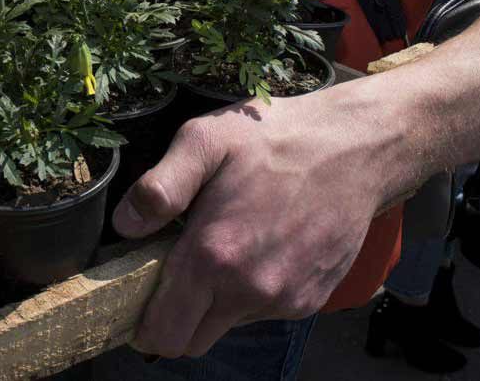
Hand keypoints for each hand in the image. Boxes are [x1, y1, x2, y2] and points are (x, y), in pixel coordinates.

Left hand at [113, 78, 422, 357]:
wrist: (354, 148)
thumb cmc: (274, 139)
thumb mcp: (204, 141)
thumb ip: (158, 187)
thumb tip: (124, 226)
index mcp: (214, 256)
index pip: (163, 331)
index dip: (140, 321)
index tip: (134, 294)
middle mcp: (249, 290)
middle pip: (189, 341)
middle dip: (170, 317)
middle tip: (169, 271)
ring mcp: (284, 300)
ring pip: (224, 325)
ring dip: (211, 301)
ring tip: (220, 245)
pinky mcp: (309, 299)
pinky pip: (259, 312)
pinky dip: (246, 292)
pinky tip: (254, 246)